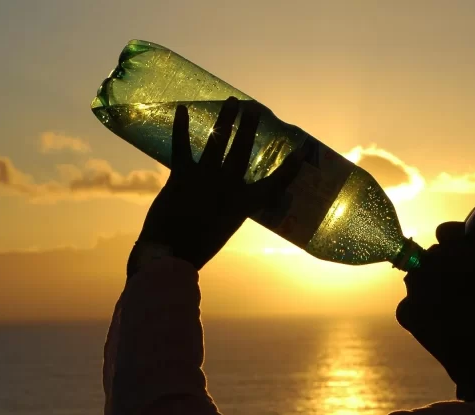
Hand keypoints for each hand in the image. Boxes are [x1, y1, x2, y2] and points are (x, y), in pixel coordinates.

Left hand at [135, 96, 303, 269]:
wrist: (172, 254)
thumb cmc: (199, 245)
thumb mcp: (225, 226)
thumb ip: (230, 206)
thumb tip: (231, 190)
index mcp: (244, 203)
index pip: (275, 183)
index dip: (290, 166)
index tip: (302, 150)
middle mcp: (228, 187)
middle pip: (244, 149)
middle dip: (251, 126)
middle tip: (255, 107)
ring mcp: (205, 179)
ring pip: (218, 141)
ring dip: (226, 118)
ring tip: (232, 101)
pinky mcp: (181, 176)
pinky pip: (181, 147)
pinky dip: (180, 128)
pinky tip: (181, 109)